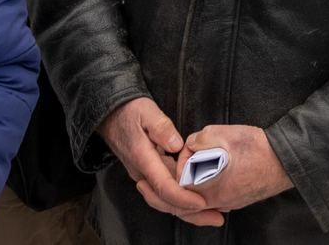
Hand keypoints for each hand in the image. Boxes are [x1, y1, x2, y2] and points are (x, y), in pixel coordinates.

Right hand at [99, 98, 222, 225]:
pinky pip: (166, 192)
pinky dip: (182, 200)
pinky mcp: (149, 173)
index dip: (183, 198)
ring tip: (213, 214)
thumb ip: (162, 127)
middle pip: (166, 201)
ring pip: (166, 200)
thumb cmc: (130, 111)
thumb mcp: (147, 111)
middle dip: (192, 213)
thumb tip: (177, 145)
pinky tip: (198, 200)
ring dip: (189, 210)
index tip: (202, 202)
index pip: (163, 186)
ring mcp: (144, 174)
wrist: (111, 115)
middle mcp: (142, 172)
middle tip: (217, 217)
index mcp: (143, 158)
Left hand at [175, 124, 292, 217]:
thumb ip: (197, 140)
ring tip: (207, 162)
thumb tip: (191, 145)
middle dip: (188, 173)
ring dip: (200, 180)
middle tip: (196, 157)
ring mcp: (229, 203)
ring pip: (204, 197)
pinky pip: (218, 197)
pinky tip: (220, 171)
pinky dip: (214, 186)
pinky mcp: (239, 200)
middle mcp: (217, 201)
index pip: (180, 181)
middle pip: (190, 193)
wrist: (284, 159)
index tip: (190, 151)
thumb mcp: (218, 133)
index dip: (182, 162)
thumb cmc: (255, 148)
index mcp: (208, 187)